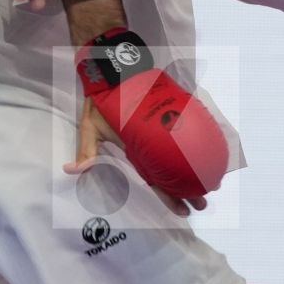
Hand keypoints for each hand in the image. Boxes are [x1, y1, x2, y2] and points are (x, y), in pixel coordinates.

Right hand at [72, 30, 229, 204]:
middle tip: (205, 202)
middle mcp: (149, 147)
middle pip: (172, 173)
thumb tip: (70, 171)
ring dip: (195, 170)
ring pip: (180, 157)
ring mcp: (159, 132)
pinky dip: (197, 144)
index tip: (184, 211)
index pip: (155, 181)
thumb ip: (87, 150)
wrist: (110, 72)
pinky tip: (210, 152)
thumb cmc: (101, 102)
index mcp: (135, 154)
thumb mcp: (91, 128)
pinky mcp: (167, 115)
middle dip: (188, 189)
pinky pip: (184, 134)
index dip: (168, 197)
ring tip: (213, 183)